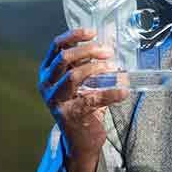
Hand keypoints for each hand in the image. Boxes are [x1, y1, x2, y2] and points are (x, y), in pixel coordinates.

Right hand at [38, 28, 128, 167]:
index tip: (93, 32)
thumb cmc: (84, 106)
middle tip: (108, 52)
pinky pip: (92, 99)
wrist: (81, 139)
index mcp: (48, 72)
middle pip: (64, 58)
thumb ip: (89, 64)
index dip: (73, 36)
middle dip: (88, 51)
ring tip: (114, 68)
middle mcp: (47, 84)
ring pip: (73, 76)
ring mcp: (56, 100)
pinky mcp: (70, 114)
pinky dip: (111, 93)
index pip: (56, 47)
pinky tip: (124, 91)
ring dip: (96, 68)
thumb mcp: (83, 82)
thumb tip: (110, 45)